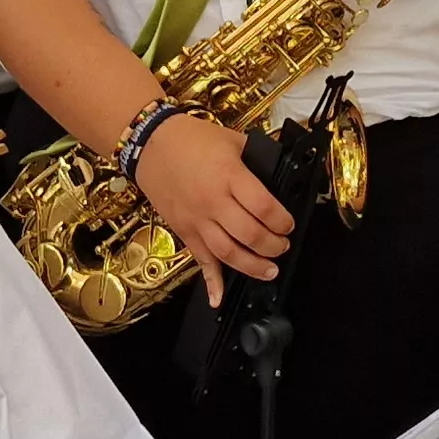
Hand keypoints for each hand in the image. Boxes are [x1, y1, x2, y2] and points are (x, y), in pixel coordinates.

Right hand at [135, 114, 289, 303]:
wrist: (149, 143)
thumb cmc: (191, 139)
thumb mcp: (232, 140)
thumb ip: (256, 159)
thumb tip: (280, 177)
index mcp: (229, 176)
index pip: (263, 207)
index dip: (282, 220)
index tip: (288, 223)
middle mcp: (213, 201)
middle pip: (249, 235)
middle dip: (273, 246)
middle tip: (282, 245)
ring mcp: (197, 220)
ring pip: (228, 253)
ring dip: (252, 266)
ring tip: (269, 269)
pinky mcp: (184, 231)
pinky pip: (199, 261)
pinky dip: (210, 282)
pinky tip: (219, 299)